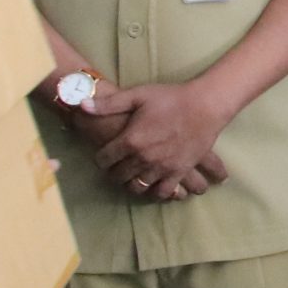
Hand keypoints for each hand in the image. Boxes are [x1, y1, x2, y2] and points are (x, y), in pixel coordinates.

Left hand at [86, 81, 236, 200]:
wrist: (206, 105)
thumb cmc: (171, 98)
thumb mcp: (138, 95)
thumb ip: (109, 103)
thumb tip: (81, 105)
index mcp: (131, 140)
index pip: (104, 159)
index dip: (100, 158)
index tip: (103, 156)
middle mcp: (144, 158)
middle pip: (118, 176)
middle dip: (113, 173)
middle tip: (115, 167)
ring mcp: (162, 168)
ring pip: (138, 187)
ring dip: (131, 183)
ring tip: (132, 177)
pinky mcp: (179, 172)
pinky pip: (163, 192)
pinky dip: (155, 192)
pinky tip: (153, 185)